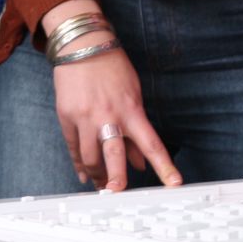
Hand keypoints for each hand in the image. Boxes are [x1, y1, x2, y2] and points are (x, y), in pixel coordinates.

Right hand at [41, 0, 181, 190]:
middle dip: (117, 181)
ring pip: (91, 158)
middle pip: (114, 157)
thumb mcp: (134, 94)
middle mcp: (109, 116)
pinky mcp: (67, 117)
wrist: (83, 45)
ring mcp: (86, 117)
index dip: (164, 166)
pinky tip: (85, 175)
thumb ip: (137, 129)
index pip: (152, 144)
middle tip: (118, 196)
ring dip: (98, 176)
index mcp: (132, 110)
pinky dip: (80, 165)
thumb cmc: (113, 68)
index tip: (175, 184)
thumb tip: (140, 161)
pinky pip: (74, 148)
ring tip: (103, 188)